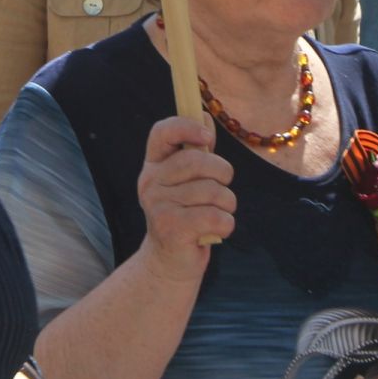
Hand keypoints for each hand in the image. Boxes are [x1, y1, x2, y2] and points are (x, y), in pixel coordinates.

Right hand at [135, 116, 235, 281]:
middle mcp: (150, 181)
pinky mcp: (171, 228)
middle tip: (223, 186)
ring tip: (216, 214)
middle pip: (198, 160)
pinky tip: (215, 230)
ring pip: (213, 191)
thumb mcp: (189, 181)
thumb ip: (198, 150)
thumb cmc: (186, 215)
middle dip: (223, 173)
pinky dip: (226, 224)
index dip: (187, 127)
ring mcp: (158, 205)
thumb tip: (206, 115)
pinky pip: (216, 216)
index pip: (162, 131)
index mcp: (154, 164)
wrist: (169, 263)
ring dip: (227, 204)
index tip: (207, 138)